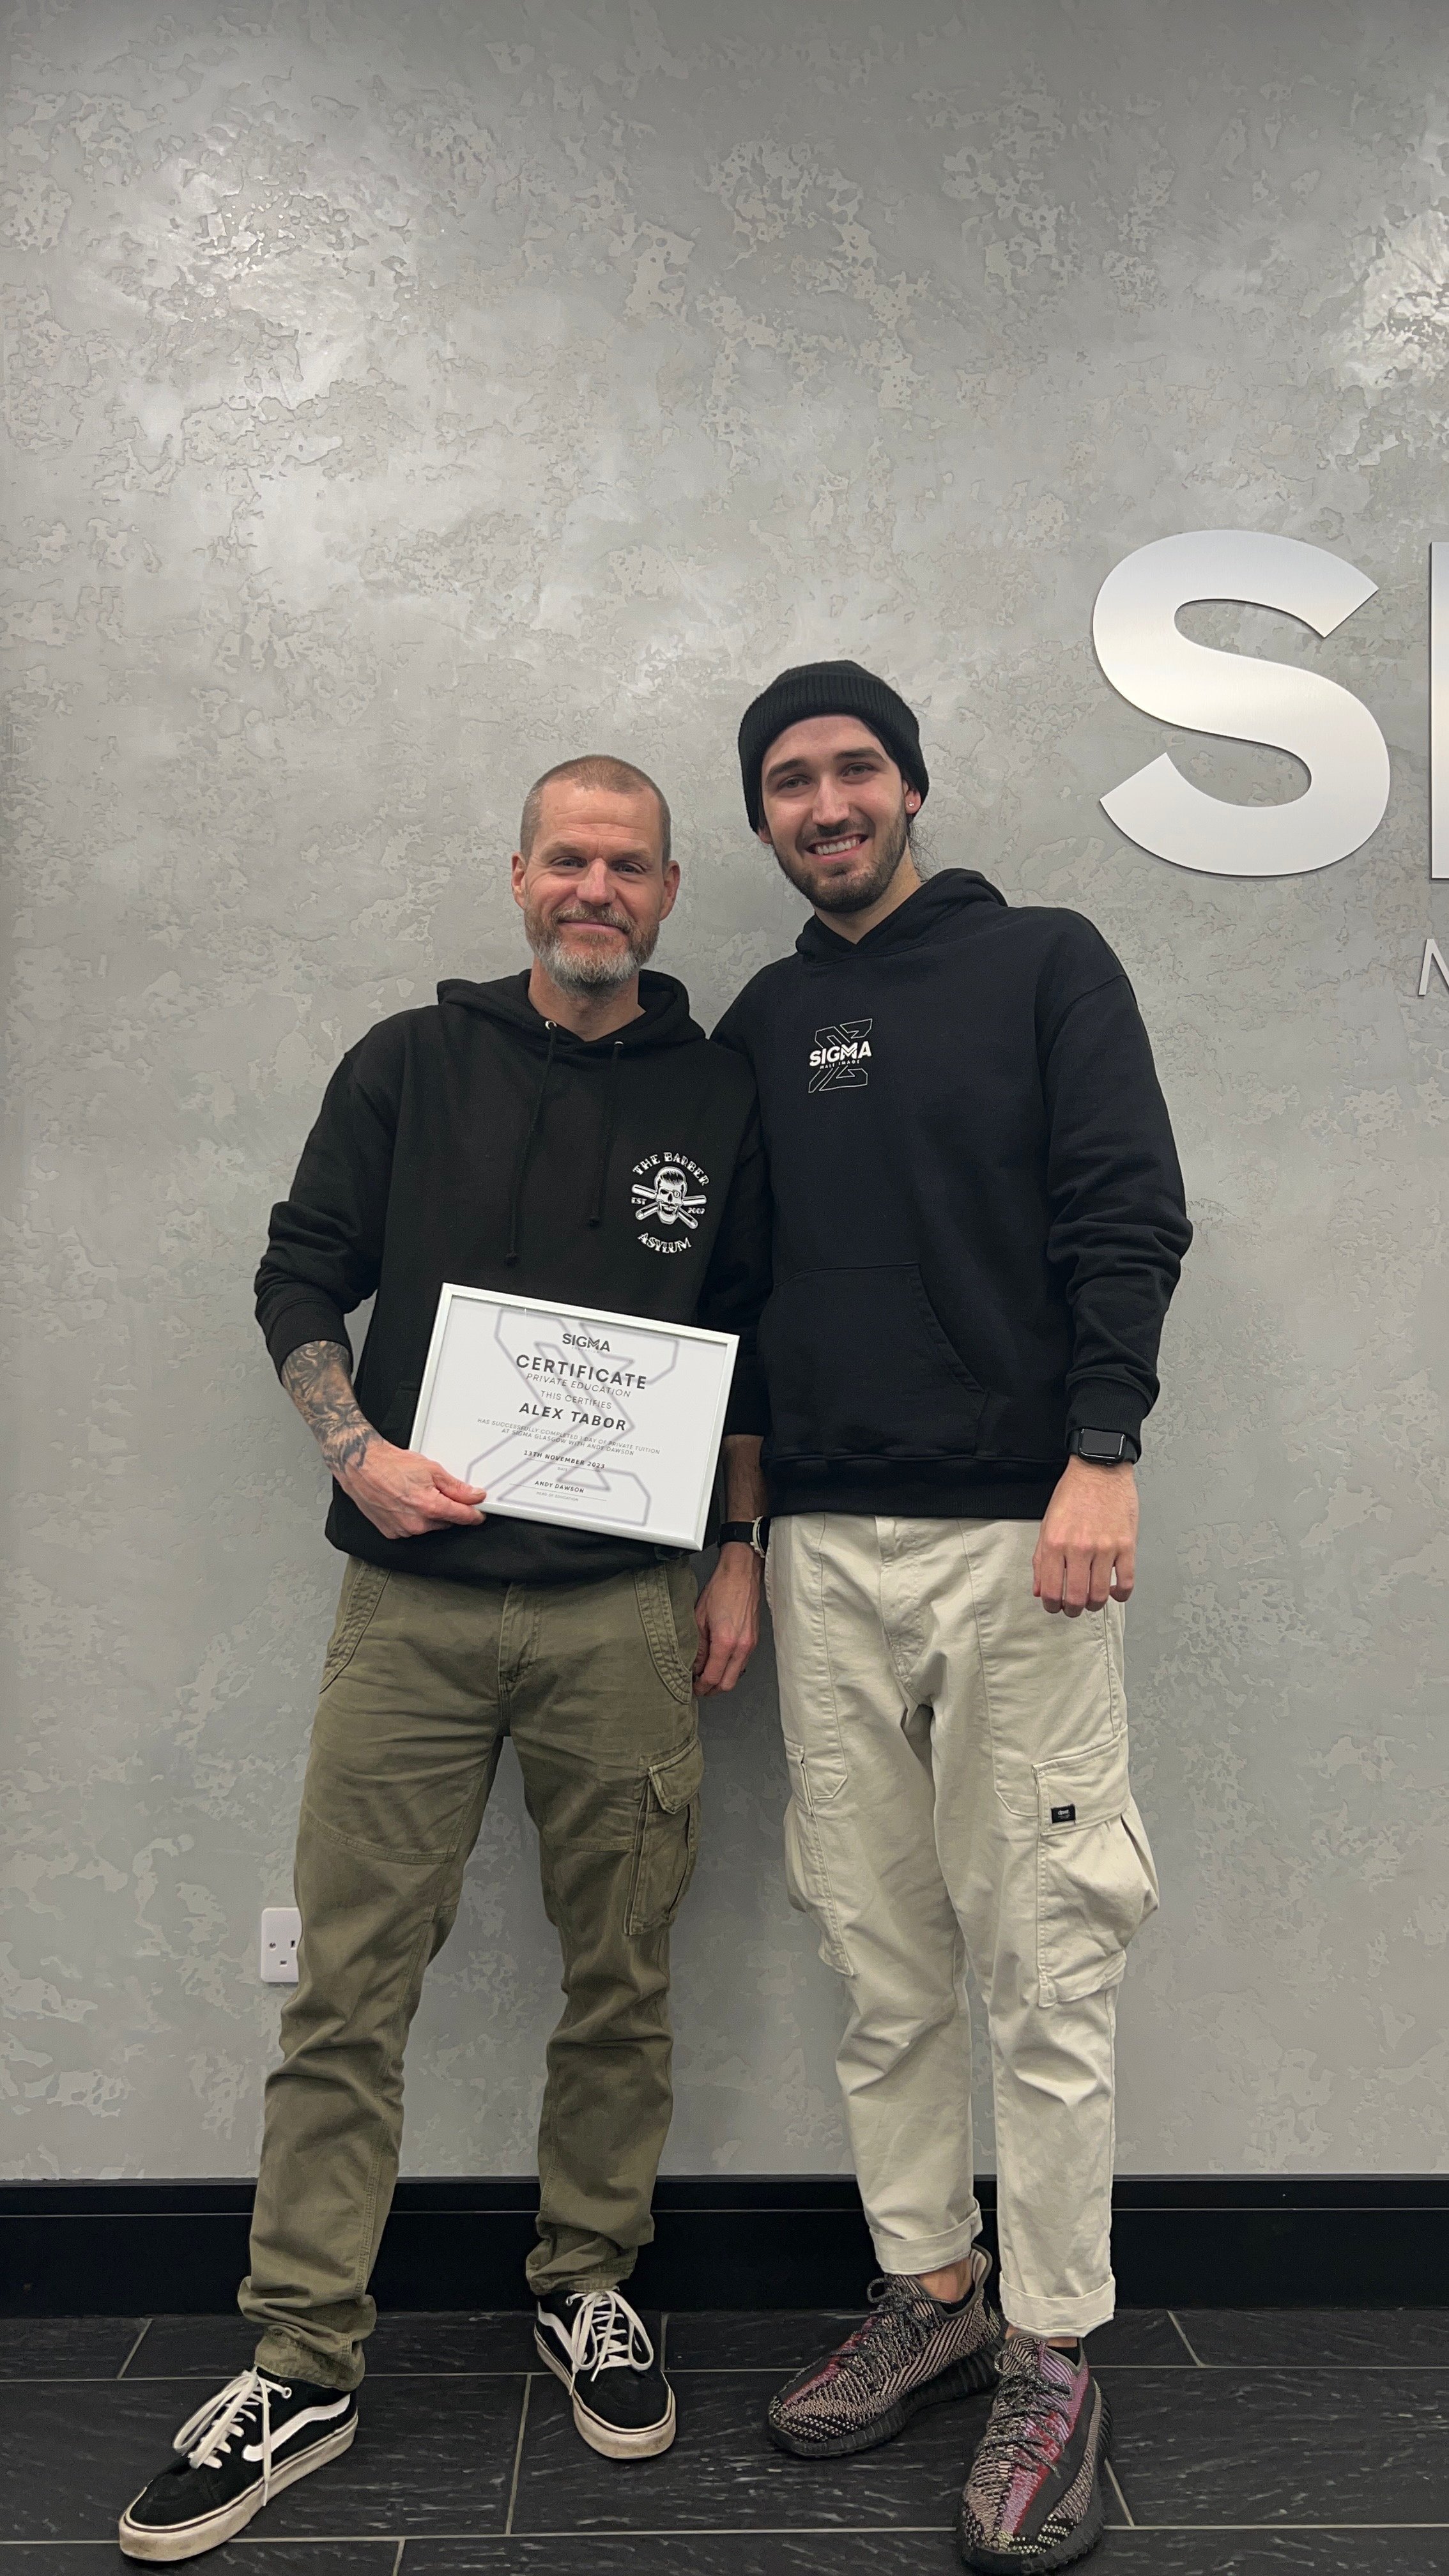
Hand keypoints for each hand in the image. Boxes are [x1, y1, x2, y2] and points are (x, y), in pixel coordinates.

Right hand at [338, 1438, 486, 1540]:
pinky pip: (411, 1529)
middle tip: (437, 1491)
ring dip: (429, 1514)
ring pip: (429, 1526)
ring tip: (416, 1493)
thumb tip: (474, 1496)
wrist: (361, 1467)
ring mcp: (403, 1530)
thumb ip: (456, 1487)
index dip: (474, 1514)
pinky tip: (405, 1502)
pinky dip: (413, 1518)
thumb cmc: (390, 1465)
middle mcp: (417, 1523)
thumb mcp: (431, 1469)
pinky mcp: (391, 1533)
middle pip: (446, 1522)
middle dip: (447, 1509)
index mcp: (430, 1507)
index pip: (463, 1517)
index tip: (479, 1512)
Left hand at [693, 1542, 761, 1695]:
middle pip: (727, 1684)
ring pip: (736, 1675)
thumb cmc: (720, 1590)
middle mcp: (741, 1647)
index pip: (712, 1678)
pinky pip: (742, 1663)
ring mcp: (750, 1645)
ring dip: (722, 1679)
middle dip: (712, 1689)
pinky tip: (719, 1662)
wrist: (741, 1574)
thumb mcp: (699, 1618)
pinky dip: (730, 1668)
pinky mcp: (754, 1640)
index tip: (693, 1688)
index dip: (700, 1687)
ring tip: (706, 1674)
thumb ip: (698, 1647)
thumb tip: (694, 1666)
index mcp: (725, 1642)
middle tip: (698, 1687)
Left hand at [1032, 1457, 1137, 1615]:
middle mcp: (1079, 1548)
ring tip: (1092, 1601)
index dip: (1051, 1606)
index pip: (1050, 1590)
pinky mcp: (1126, 1545)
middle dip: (1072, 1610)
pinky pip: (1126, 1581)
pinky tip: (1115, 1592)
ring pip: (1100, 1594)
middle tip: (1073, 1608)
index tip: (1054, 1607)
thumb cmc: (1073, 1493)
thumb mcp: (1047, 1524)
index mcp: (1054, 1543)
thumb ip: (1041, 1560)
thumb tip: (1040, 1589)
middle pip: (1076, 1598)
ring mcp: (1104, 1548)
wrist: (1099, 1468)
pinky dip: (1121, 1594)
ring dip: (1095, 1604)